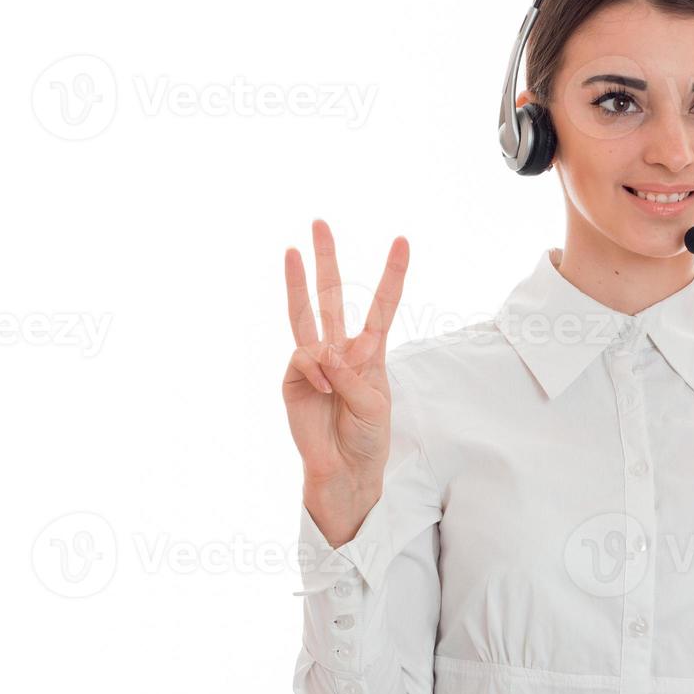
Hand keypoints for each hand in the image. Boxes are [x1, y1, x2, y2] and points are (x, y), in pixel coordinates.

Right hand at [282, 219, 408, 546]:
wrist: (344, 470)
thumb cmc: (367, 437)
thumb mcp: (374, 405)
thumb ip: (351, 375)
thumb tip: (322, 351)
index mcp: (369, 352)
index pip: (382, 305)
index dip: (392, 274)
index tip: (402, 241)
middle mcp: (340, 350)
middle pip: (332, 296)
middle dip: (326, 260)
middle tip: (319, 223)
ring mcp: (313, 363)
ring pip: (304, 313)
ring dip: (297, 281)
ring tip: (291, 250)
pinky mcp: (292, 378)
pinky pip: (303, 357)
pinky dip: (315, 369)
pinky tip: (322, 387)